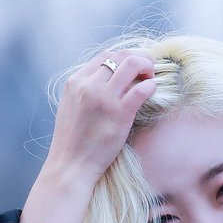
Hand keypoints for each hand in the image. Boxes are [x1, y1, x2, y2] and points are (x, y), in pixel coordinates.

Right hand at [21, 51, 155, 222]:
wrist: (71, 165)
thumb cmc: (74, 141)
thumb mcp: (73, 106)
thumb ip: (87, 90)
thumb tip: (109, 81)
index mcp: (75, 81)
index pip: (105, 56)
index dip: (124, 58)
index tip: (134, 68)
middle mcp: (88, 85)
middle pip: (120, 56)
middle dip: (139, 58)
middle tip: (149, 70)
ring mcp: (103, 98)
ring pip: (132, 65)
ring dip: (147, 67)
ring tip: (151, 79)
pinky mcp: (118, 113)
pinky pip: (141, 89)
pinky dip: (151, 86)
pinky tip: (152, 92)